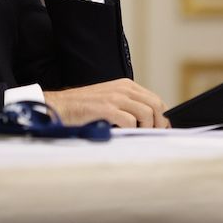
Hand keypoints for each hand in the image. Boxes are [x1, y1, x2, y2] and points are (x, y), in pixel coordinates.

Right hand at [44, 78, 169, 127]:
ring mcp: (115, 97)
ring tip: (137, 137)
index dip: (162, 117)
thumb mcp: (109, 101)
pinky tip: (122, 134)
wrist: (59, 107)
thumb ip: (128, 107)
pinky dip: (131, 131)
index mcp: (126, 85)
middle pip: (156, 105)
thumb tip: (150, 123)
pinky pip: (130, 122)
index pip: (156, 100)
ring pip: (146, 113)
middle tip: (153, 136)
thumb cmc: (84, 109)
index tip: (162, 130)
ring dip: (145, 129)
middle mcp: (123, 88)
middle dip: (159, 124)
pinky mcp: (106, 108)